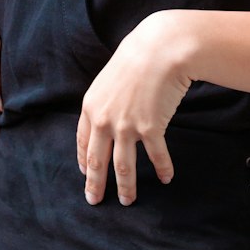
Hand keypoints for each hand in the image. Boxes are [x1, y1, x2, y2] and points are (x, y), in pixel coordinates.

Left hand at [77, 11, 190, 205]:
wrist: (160, 49)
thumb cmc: (137, 58)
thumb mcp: (109, 79)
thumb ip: (106, 101)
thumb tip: (109, 116)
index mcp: (91, 107)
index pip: (83, 142)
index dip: (84, 161)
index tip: (86, 175)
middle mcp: (104, 120)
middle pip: (97, 160)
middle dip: (96, 184)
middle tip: (94, 200)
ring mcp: (126, 126)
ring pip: (123, 166)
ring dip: (126, 187)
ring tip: (128, 200)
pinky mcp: (150, 128)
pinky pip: (156, 156)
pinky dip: (163, 168)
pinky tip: (166, 178)